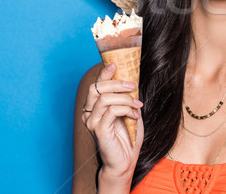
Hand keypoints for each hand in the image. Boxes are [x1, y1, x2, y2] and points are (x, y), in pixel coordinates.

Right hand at [81, 63, 143, 178]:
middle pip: (97, 88)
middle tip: (133, 86)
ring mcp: (91, 122)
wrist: (125, 160)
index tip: (115, 64)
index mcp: (93, 107)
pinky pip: (112, 111)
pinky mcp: (98, 130)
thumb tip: (130, 79)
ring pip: (105, 98)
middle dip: (117, 83)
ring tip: (137, 105)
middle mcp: (88, 113)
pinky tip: (135, 115)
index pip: (96, 85)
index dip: (104, 73)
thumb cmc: (127, 136)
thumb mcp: (128, 110)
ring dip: (125, 98)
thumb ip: (125, 96)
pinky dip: (126, 109)